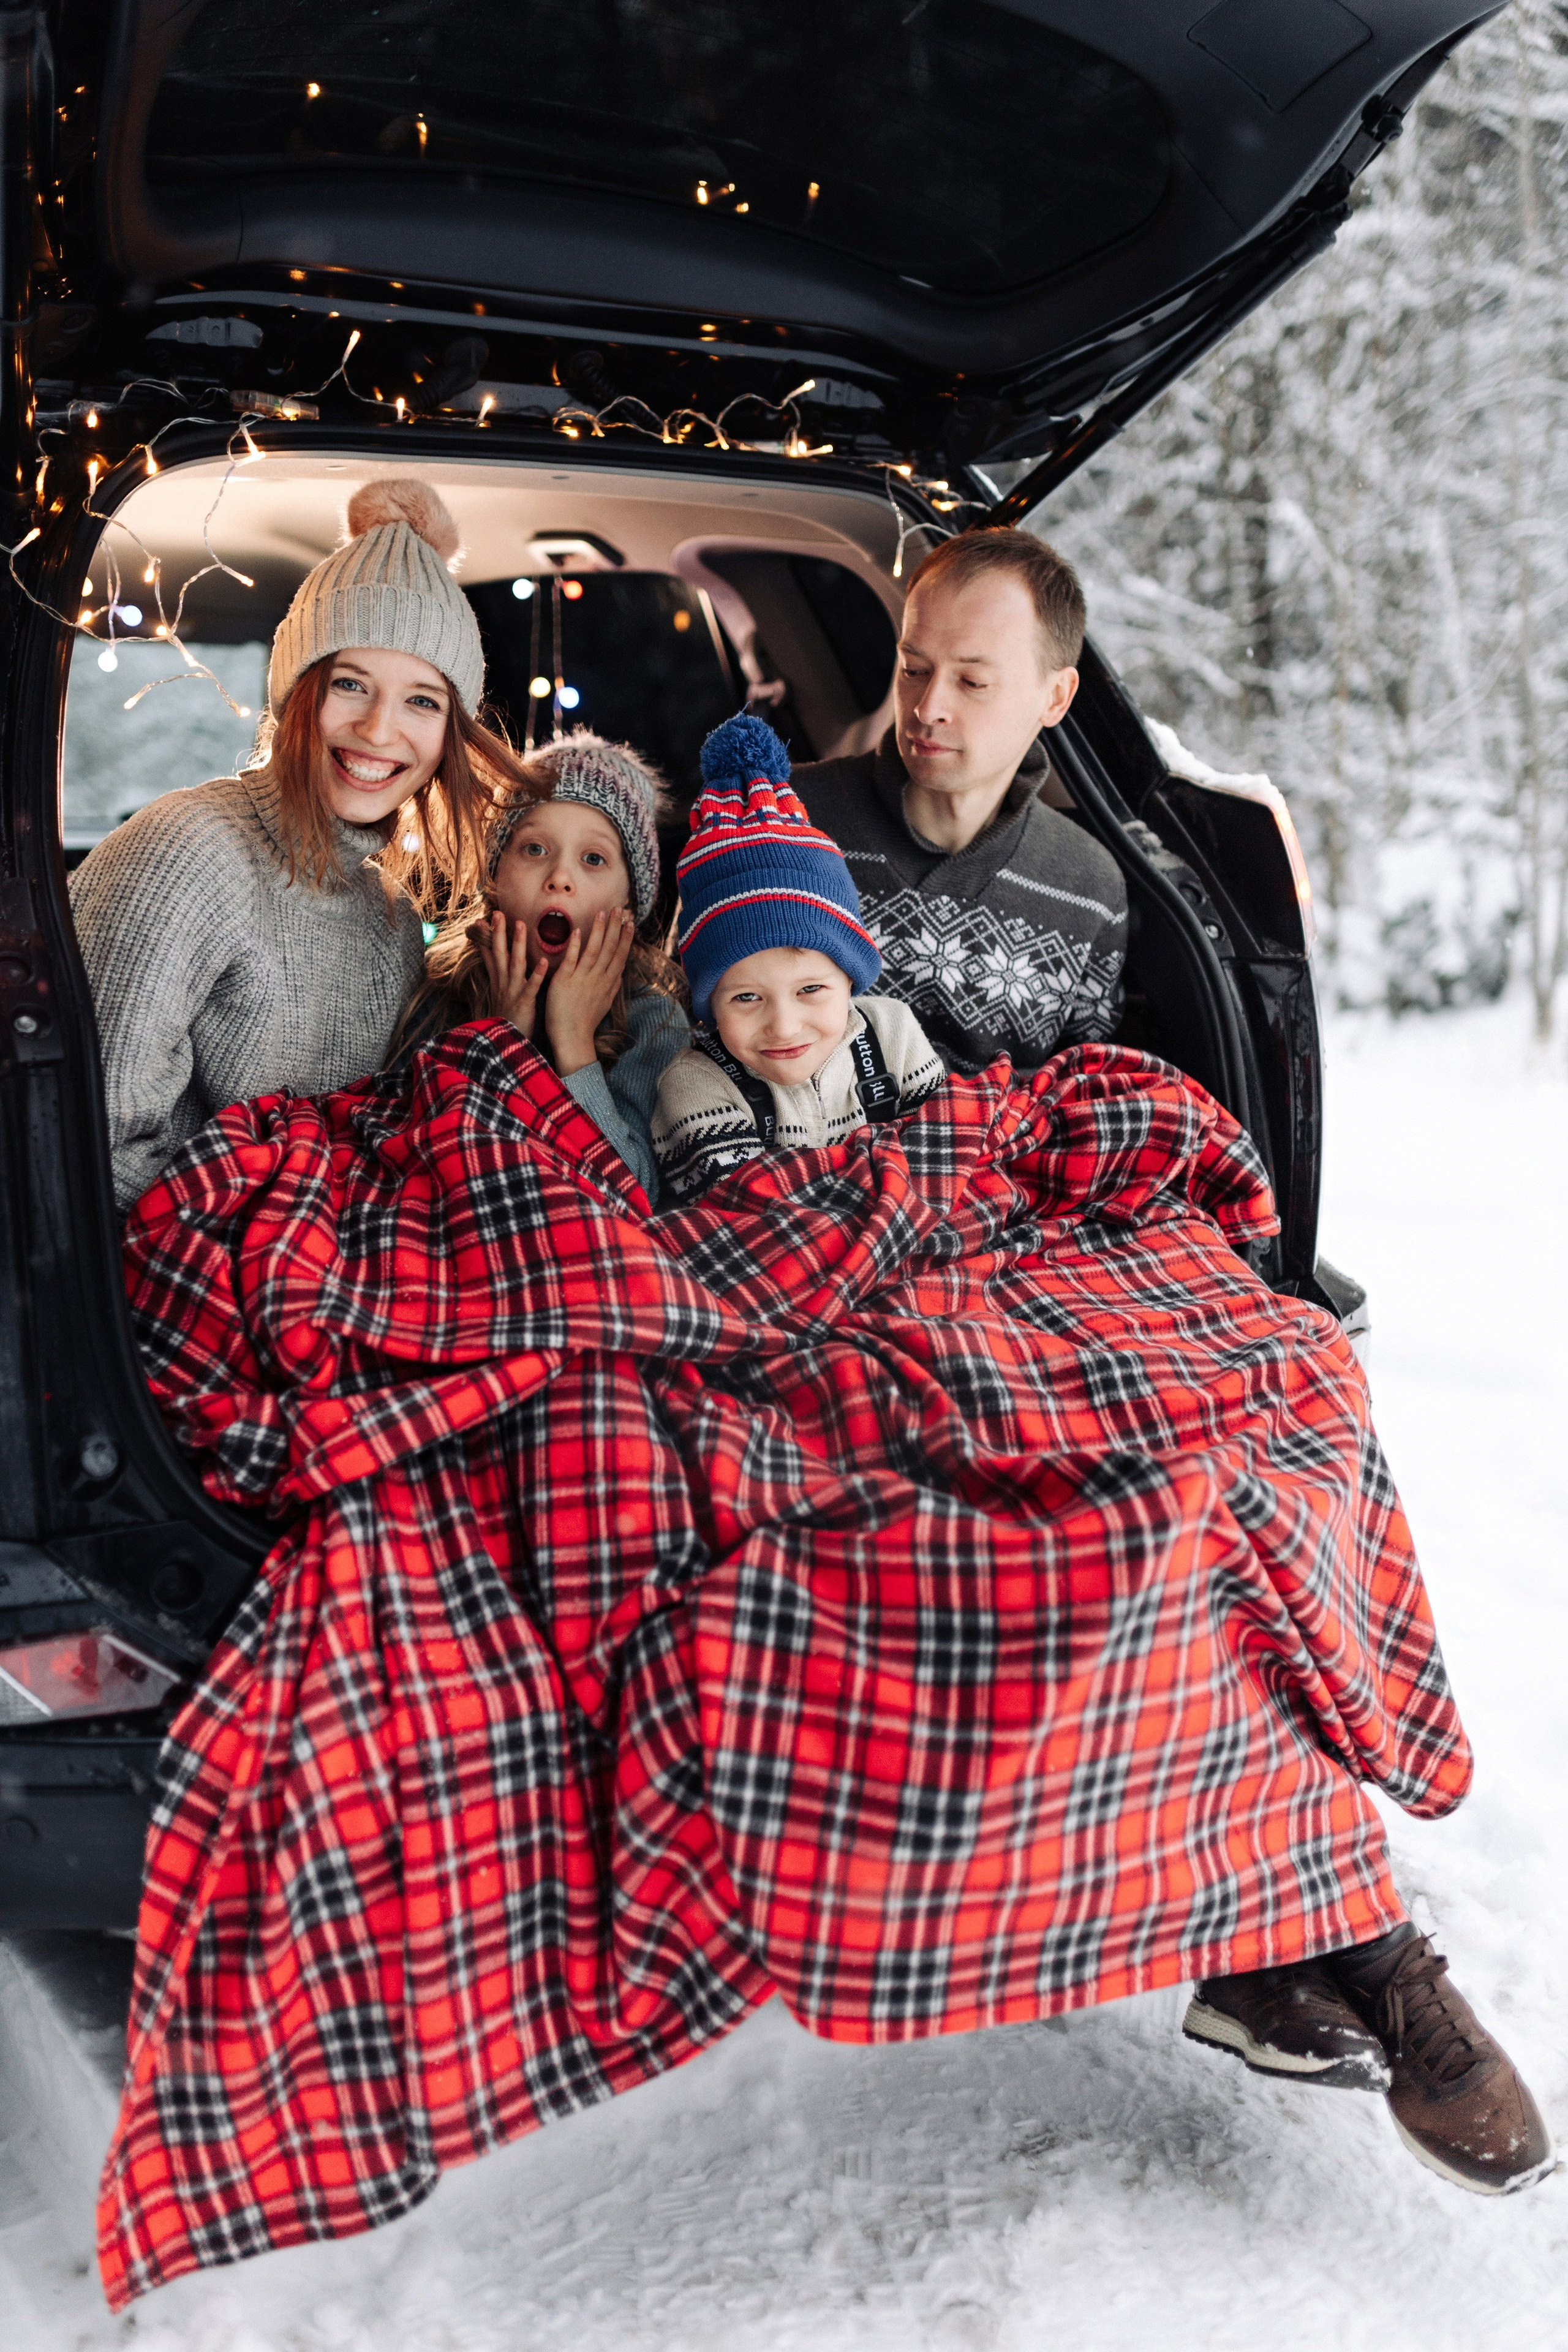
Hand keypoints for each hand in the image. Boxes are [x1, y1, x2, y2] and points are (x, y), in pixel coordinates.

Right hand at [470, 908, 548, 1040]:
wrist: (503, 1048)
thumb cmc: (506, 1023)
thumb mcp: (499, 999)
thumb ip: (498, 981)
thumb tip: (495, 969)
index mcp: (498, 982)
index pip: (490, 955)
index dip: (486, 937)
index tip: (483, 919)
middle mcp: (503, 984)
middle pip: (499, 954)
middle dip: (498, 933)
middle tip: (498, 913)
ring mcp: (513, 992)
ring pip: (515, 964)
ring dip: (517, 944)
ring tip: (521, 926)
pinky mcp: (524, 1004)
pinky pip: (531, 987)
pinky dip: (537, 974)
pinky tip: (545, 961)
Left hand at [544, 908, 634, 1073]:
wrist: (572, 1038)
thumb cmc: (585, 1021)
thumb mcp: (604, 1002)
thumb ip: (610, 985)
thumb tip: (618, 973)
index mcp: (607, 983)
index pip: (619, 956)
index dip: (625, 938)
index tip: (629, 922)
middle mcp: (597, 979)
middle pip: (609, 949)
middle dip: (615, 928)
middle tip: (619, 908)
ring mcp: (582, 980)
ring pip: (593, 951)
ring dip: (599, 931)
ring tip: (602, 913)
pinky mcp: (565, 982)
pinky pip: (572, 961)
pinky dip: (576, 946)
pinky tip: (579, 931)